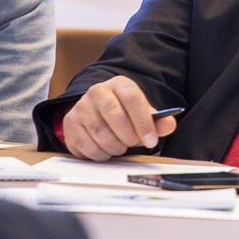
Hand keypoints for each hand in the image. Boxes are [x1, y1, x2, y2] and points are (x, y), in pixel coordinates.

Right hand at [62, 76, 176, 160]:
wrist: (96, 114)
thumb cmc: (124, 115)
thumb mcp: (142, 114)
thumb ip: (158, 121)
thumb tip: (168, 125)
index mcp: (119, 84)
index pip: (132, 98)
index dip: (143, 122)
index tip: (151, 140)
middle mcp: (97, 91)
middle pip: (116, 116)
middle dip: (129, 136)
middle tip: (134, 144)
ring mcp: (81, 106)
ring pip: (101, 133)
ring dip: (116, 147)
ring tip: (121, 146)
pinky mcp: (70, 123)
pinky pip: (87, 146)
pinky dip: (101, 154)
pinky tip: (106, 150)